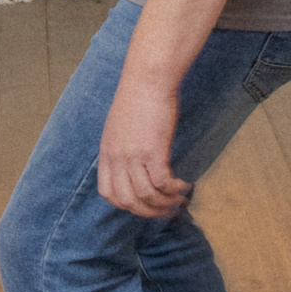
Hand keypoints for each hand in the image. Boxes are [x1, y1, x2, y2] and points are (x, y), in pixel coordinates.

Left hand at [98, 76, 187, 215]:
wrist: (147, 78)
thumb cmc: (138, 98)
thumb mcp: (120, 127)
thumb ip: (122, 148)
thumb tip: (134, 165)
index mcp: (107, 153)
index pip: (107, 193)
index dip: (126, 205)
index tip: (144, 205)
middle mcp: (116, 158)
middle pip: (126, 201)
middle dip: (148, 212)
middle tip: (166, 212)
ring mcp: (133, 155)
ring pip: (145, 196)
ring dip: (164, 204)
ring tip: (179, 200)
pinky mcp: (153, 150)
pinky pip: (162, 183)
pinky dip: (173, 190)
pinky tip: (183, 186)